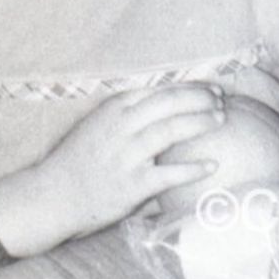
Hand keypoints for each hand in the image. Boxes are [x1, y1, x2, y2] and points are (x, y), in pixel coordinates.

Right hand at [0, 83, 224, 255]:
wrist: (57, 192)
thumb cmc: (79, 159)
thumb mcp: (99, 124)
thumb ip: (127, 116)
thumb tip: (163, 111)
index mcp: (114, 108)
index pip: (157, 89)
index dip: (187, 86)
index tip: (209, 86)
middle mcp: (121, 126)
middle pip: (167, 103)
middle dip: (198, 98)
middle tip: (222, 99)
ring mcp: (126, 154)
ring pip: (169, 130)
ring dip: (199, 122)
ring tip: (221, 119)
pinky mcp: (132, 184)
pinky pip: (168, 174)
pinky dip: (191, 168)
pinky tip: (211, 165)